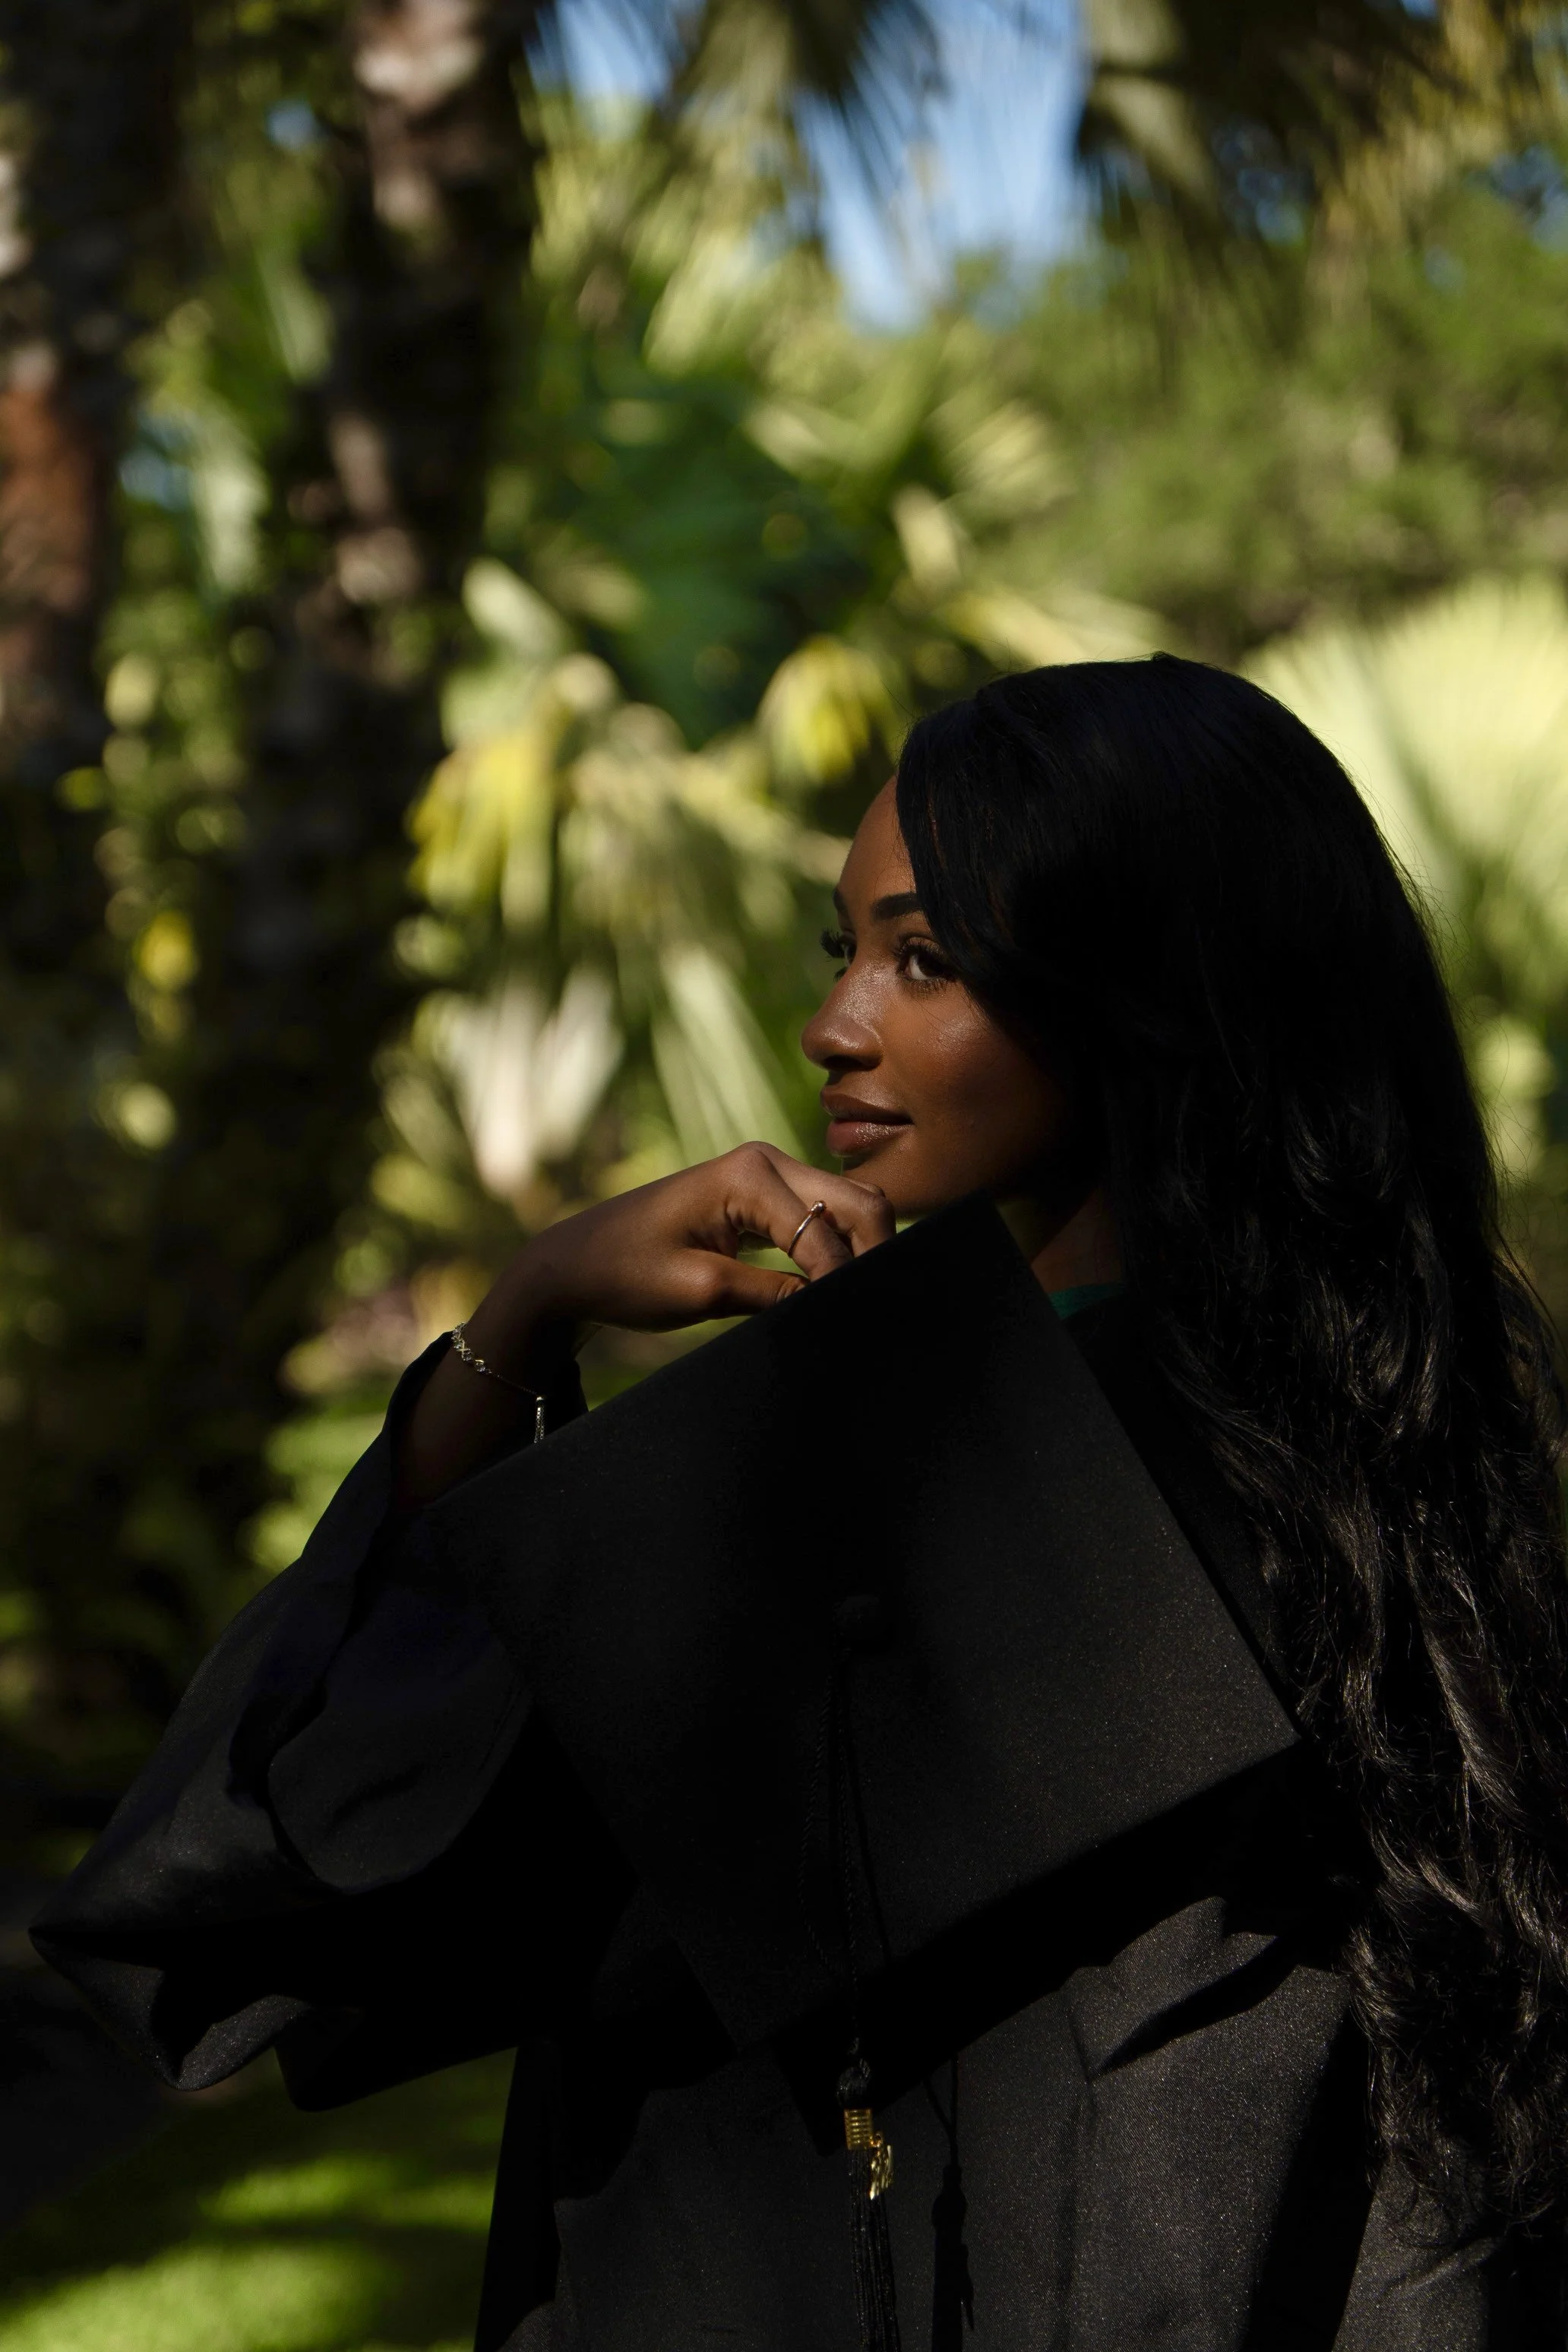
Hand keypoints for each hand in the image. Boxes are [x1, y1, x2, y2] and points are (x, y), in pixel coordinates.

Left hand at [503, 1142, 893, 1337]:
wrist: (575, 1263)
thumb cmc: (626, 1273)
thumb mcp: (701, 1291)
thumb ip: (775, 1296)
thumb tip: (832, 1305)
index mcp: (750, 1175)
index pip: (827, 1233)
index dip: (845, 1283)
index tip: (855, 1325)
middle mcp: (766, 1161)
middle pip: (858, 1203)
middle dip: (875, 1255)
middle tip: (879, 1311)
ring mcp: (767, 1175)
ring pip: (849, 1207)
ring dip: (861, 1251)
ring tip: (861, 1304)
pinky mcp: (763, 1197)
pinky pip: (822, 1217)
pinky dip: (838, 1250)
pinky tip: (838, 1289)